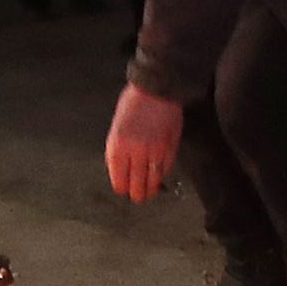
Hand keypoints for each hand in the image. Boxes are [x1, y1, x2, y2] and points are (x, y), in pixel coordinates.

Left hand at [103, 84, 184, 200]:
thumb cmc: (133, 103)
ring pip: (152, 180)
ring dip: (150, 189)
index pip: (118, 178)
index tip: (122, 190)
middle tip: (137, 197)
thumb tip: (120, 168)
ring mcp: (154, 151)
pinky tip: (159, 175)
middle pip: (136, 184)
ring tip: (149, 192)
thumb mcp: (117, 126)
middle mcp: (135, 151)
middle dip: (136, 193)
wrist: (156, 88)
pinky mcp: (170, 148)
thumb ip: (118, 148)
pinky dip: (162, 174)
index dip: (121, 187)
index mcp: (118, 145)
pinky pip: (165, 168)